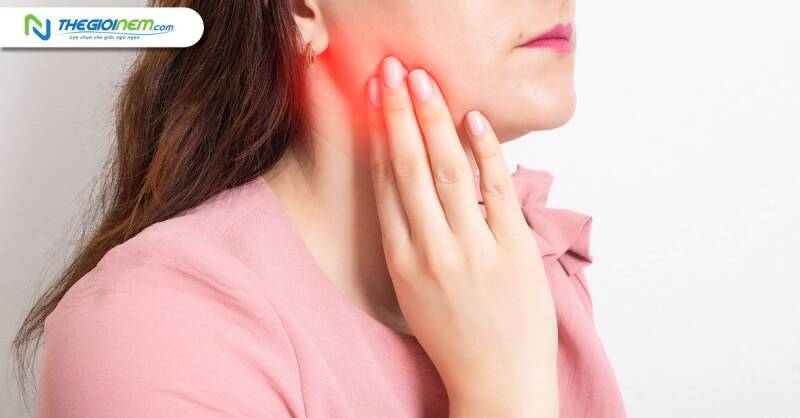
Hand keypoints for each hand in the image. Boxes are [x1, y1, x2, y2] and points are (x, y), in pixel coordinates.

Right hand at [366, 55, 558, 417]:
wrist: (497, 383)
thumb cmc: (454, 337)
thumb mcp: (414, 291)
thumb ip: (410, 239)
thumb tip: (410, 186)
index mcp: (400, 261)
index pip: (383, 185)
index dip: (376, 137)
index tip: (372, 99)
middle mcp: (429, 251)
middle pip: (407, 169)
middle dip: (397, 115)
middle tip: (391, 71)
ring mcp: (471, 251)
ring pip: (447, 172)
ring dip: (433, 121)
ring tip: (423, 82)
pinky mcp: (512, 250)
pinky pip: (496, 189)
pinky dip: (485, 150)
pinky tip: (473, 119)